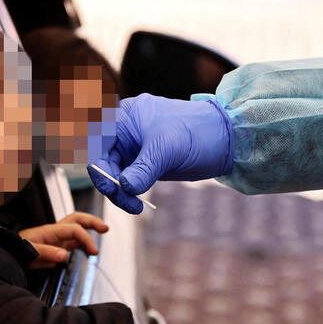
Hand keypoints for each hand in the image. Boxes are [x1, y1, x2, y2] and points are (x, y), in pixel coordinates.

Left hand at [18, 212, 109, 268]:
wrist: (7, 251)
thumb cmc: (16, 249)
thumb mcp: (29, 252)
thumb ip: (47, 253)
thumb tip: (64, 255)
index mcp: (50, 231)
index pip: (74, 230)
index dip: (86, 239)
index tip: (93, 251)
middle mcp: (55, 231)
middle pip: (77, 219)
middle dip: (92, 221)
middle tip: (105, 228)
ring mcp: (55, 237)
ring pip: (75, 226)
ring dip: (89, 227)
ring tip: (102, 230)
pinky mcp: (54, 244)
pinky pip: (71, 239)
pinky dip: (81, 239)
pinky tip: (86, 246)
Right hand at [88, 93, 233, 213]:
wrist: (225, 140)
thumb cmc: (197, 132)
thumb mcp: (168, 150)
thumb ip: (143, 169)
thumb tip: (124, 187)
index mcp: (124, 117)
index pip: (97, 143)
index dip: (99, 166)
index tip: (110, 187)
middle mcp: (125, 130)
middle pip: (103, 161)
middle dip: (111, 184)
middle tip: (128, 203)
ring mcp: (134, 147)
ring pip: (114, 172)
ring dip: (120, 192)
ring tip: (136, 206)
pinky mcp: (144, 161)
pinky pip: (127, 178)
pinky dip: (128, 192)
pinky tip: (137, 201)